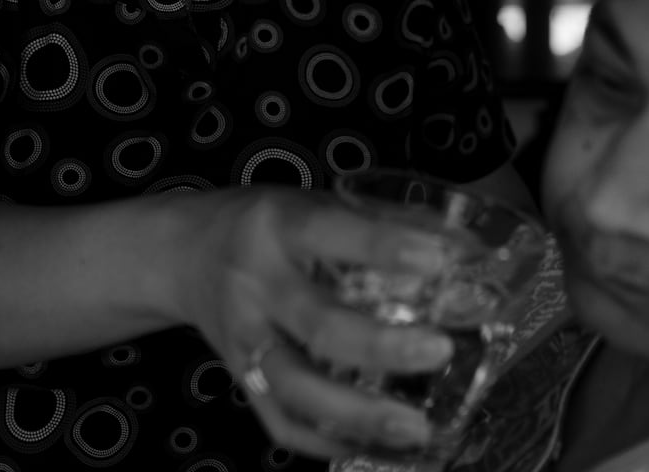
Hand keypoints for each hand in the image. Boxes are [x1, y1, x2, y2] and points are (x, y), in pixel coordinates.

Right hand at [176, 184, 457, 458]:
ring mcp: (246, 340)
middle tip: (439, 350)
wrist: (183, 254)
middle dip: (382, 346)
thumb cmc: (265, 225)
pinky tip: (374, 447)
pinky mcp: (241, 380)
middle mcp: (258, 285)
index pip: (331, 233)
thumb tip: (465, 249)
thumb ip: (380, 222)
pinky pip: (281, 424)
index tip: (438, 261)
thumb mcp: (312, 202)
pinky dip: (328, 443)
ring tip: (416, 427)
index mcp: (280, 226)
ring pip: (297, 389)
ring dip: (359, 414)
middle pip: (317, 324)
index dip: (384, 248)